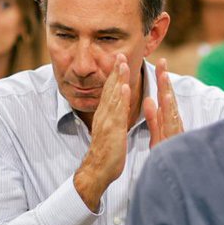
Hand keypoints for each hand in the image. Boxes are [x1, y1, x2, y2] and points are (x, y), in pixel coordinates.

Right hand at [74, 54, 131, 210]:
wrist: (98, 170)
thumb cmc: (107, 153)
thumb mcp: (110, 131)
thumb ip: (112, 118)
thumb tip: (116, 108)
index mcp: (105, 115)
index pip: (110, 91)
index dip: (114, 75)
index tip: (118, 60)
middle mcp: (104, 115)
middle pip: (110, 89)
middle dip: (115, 71)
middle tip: (119, 54)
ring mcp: (108, 122)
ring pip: (114, 96)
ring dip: (118, 79)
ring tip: (122, 63)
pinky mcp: (113, 131)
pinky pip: (118, 112)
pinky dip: (121, 99)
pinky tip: (124, 87)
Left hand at [143, 58, 184, 147]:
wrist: (173, 175)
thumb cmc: (165, 155)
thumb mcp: (156, 134)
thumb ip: (153, 118)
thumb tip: (149, 101)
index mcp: (168, 120)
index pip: (165, 96)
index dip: (162, 80)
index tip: (160, 64)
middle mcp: (173, 123)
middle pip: (169, 98)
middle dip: (166, 80)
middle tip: (163, 61)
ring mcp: (175, 130)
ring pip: (171, 108)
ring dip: (167, 91)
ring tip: (164, 76)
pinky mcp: (173, 139)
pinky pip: (170, 123)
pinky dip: (167, 111)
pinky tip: (164, 99)